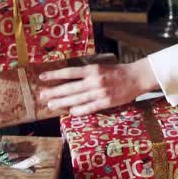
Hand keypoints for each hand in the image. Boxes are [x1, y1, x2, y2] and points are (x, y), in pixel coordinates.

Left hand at [36, 59, 159, 115]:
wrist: (136, 77)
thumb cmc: (117, 72)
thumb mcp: (101, 67)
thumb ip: (87, 72)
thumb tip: (69, 78)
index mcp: (93, 69)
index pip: (69, 72)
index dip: (55, 75)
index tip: (42, 77)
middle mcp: (95, 80)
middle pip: (70, 87)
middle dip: (54, 92)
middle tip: (42, 95)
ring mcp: (100, 92)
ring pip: (77, 98)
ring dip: (62, 102)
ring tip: (51, 104)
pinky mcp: (106, 102)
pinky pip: (90, 107)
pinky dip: (79, 110)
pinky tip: (70, 111)